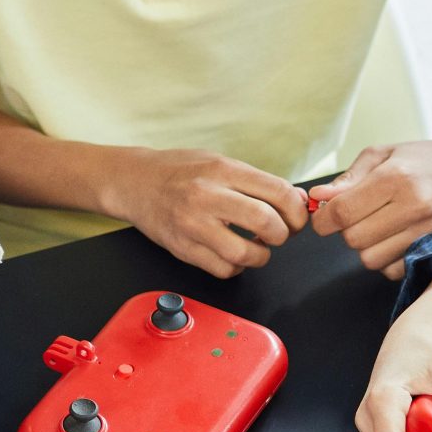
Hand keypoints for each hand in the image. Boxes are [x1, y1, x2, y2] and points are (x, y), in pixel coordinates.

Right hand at [114, 148, 308, 278]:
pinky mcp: (182, 248)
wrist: (134, 182)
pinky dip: (237, 267)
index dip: (297, 210)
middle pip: (266, 223)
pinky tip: (234, 254)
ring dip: (261, 255)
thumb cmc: (179, 170)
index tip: (296, 217)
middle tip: (279, 234)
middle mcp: (207, 196)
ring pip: (244, 254)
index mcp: (222, 170)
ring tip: (257, 247)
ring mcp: (192, 225)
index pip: (278, 192)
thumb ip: (257, 181)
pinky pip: (222, 269)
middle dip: (283, 234)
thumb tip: (296, 200)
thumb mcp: (220, 162)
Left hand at [309, 136, 431, 279]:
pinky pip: (393, 270)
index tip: (325, 216)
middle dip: (346, 231)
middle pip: (354, 239)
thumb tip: (318, 198)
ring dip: (366, 246)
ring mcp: (428, 231)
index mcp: (395, 177)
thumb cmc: (423, 158)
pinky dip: (386, 259)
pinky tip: (393, 239)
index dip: (324, 218)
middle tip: (356, 216)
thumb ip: (348, 178)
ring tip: (376, 226)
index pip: (342, 212)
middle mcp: (413, 206)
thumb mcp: (383, 154)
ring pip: (371, 259)